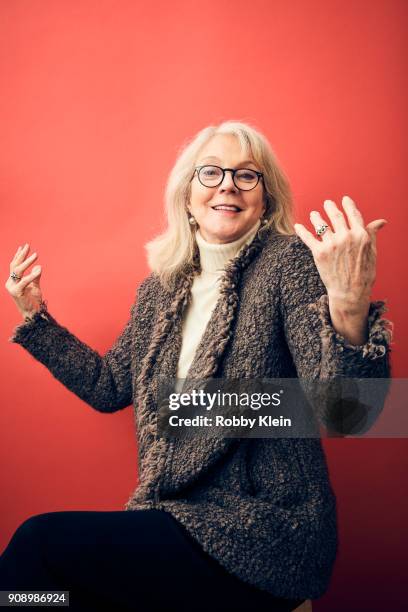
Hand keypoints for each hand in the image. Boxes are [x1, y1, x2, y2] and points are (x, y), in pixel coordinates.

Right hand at [5, 243, 42, 319]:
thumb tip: (38, 266)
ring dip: (27, 262)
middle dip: (21, 255)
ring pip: (18, 271)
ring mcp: (12, 288)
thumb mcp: (35, 285)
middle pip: (14, 265)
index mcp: (13, 281)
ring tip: (36, 255)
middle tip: (28, 246)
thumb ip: (35, 276)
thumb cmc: (33, 300)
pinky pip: (24, 281)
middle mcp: (10, 283)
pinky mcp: (16, 292)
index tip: (23, 246)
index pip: (14, 265)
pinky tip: (38, 270)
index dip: (19, 256)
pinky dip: (32, 275)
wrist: (33, 313)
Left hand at [294, 195, 386, 309]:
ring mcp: (332, 244)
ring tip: (314, 214)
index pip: (353, 214)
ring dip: (316, 217)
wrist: (350, 293)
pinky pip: (308, 238)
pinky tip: (297, 226)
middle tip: (327, 203)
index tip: (344, 200)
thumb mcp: (372, 252)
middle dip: (330, 207)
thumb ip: (372, 234)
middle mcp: (346, 237)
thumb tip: (381, 221)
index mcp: (360, 235)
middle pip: (335, 216)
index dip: (348, 205)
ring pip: (321, 225)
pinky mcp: (319, 253)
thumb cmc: (363, 274)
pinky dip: (301, 231)